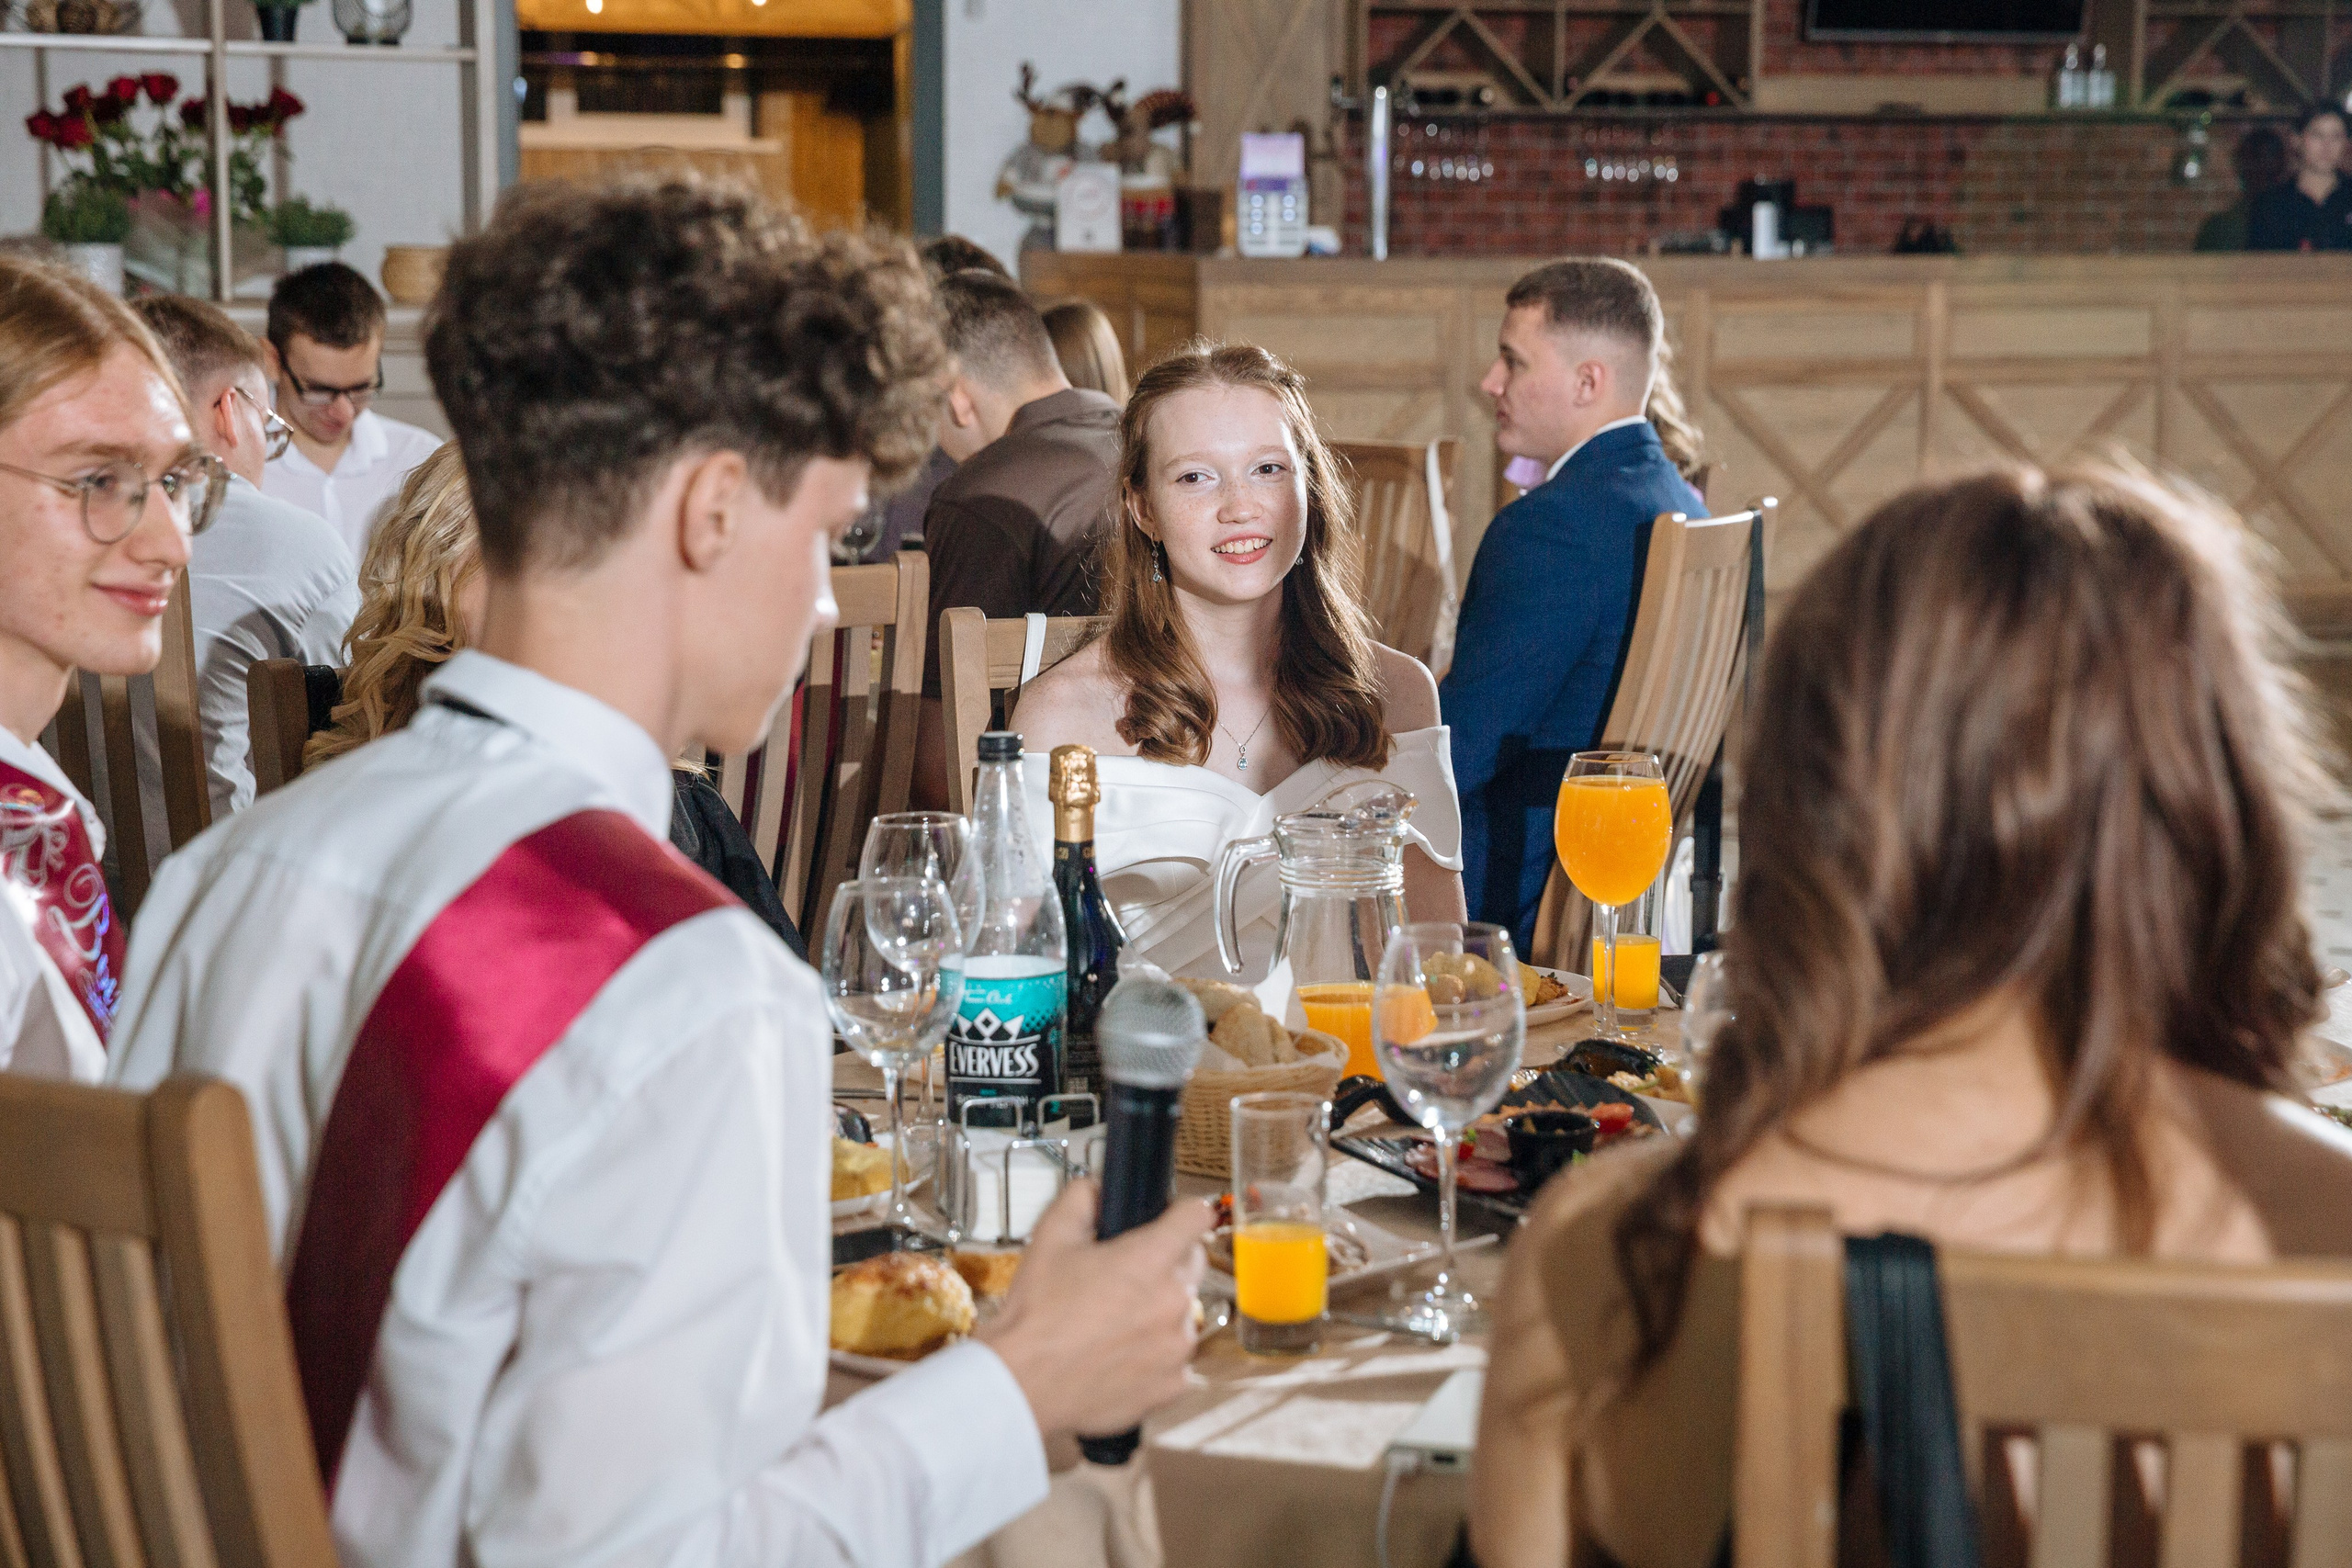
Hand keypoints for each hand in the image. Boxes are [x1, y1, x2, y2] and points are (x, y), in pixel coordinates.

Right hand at [977, 1179, 1210, 1439]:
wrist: (1022, 1384)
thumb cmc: (1035, 1314)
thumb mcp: (1050, 1238)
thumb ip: (1081, 1197)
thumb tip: (1100, 1186)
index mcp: (1150, 1259)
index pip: (1197, 1214)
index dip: (1182, 1212)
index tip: (1170, 1219)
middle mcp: (1174, 1301)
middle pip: (1193, 1263)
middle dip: (1167, 1262)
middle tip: (1126, 1275)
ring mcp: (1178, 1346)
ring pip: (1184, 1312)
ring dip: (1161, 1311)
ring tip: (1116, 1322)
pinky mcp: (1174, 1383)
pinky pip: (1178, 1357)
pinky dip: (1157, 1354)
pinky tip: (1121, 1355)